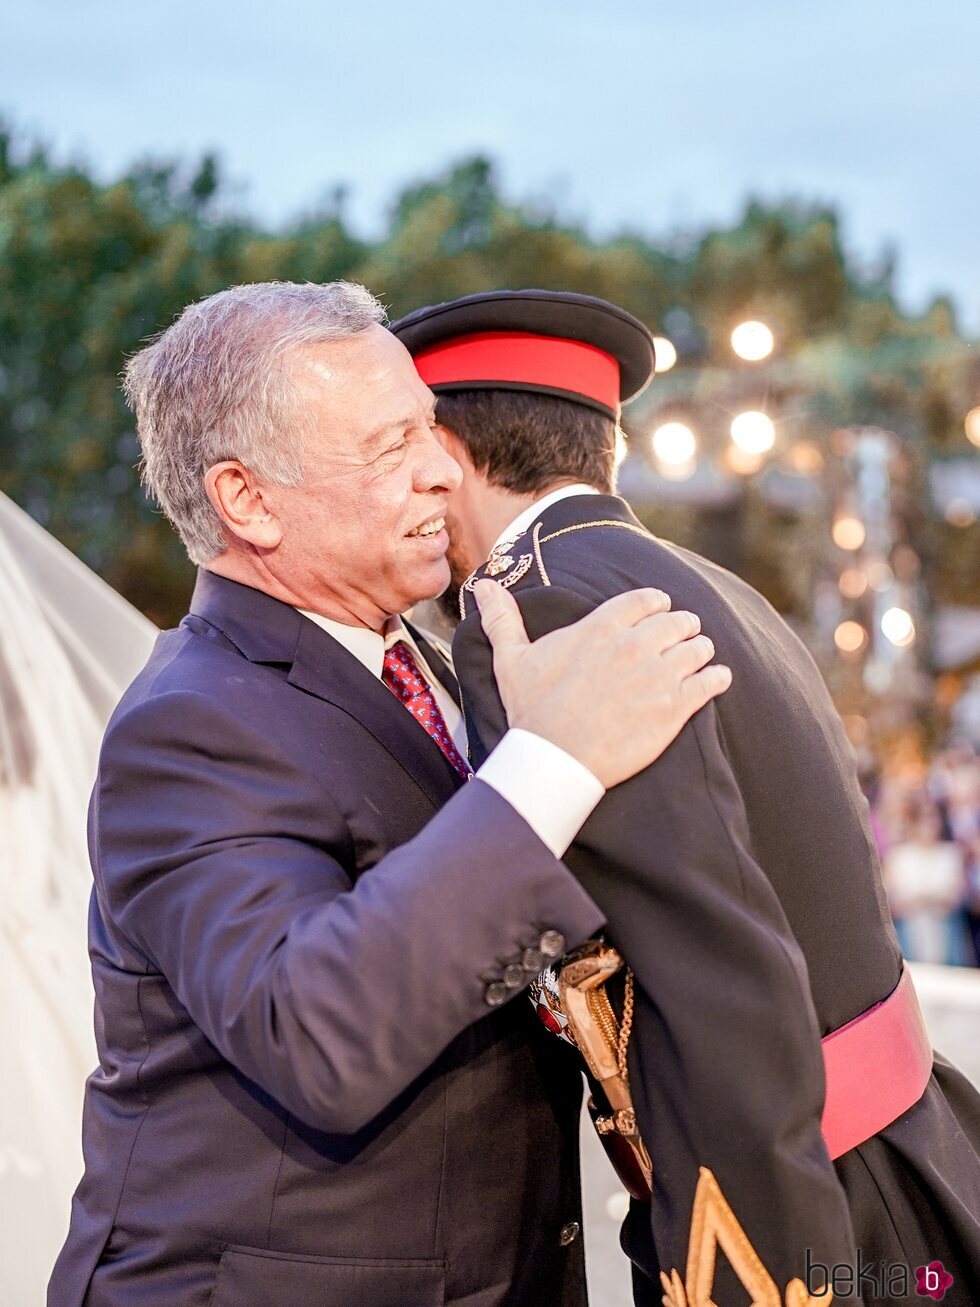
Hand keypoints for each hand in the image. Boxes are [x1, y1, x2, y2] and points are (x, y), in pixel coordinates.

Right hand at [473, 580, 731, 788]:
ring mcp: (658, 676)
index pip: (644, 600)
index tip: (660, 609)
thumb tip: (483, 586)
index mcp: (601, 628)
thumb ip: (503, 619)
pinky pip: (711, 681)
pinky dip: (717, 677)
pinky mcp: (675, 708)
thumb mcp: (512, 661)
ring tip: (700, 656)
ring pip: (698, 648)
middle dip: (682, 626)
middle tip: (683, 633)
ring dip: (700, 650)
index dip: (656, 603)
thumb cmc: (532, 712)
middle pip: (677, 620)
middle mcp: (634, 645)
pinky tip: (717, 678)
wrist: (555, 760)